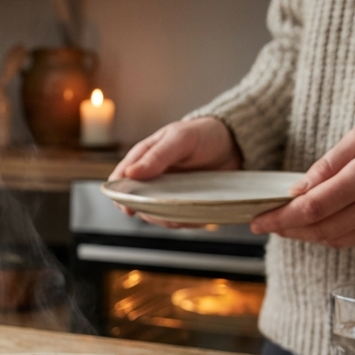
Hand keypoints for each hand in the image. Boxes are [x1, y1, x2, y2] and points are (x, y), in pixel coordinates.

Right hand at [110, 117, 241, 227]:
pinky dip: (184, 221)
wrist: (234, 143)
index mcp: (143, 158)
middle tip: (165, 212)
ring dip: (167, 219)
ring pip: (155, 215)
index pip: (120, 180)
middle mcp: (151, 178)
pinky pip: (176, 218)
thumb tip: (131, 173)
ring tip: (184, 214)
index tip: (128, 208)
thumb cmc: (203, 134)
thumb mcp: (180, 138)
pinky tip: (196, 215)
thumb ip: (156, 156)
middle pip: (136, 203)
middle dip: (148, 212)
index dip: (120, 196)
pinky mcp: (182, 203)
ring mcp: (166, 192)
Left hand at [251, 115, 354, 246]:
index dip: (280, 218)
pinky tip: (323, 223)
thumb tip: (296, 191)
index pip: (311, 208)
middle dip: (288, 229)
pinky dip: (334, 234)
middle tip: (267, 224)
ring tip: (290, 223)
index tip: (258, 221)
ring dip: (308, 234)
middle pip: (319, 230)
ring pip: (335, 239)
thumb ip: (327, 165)